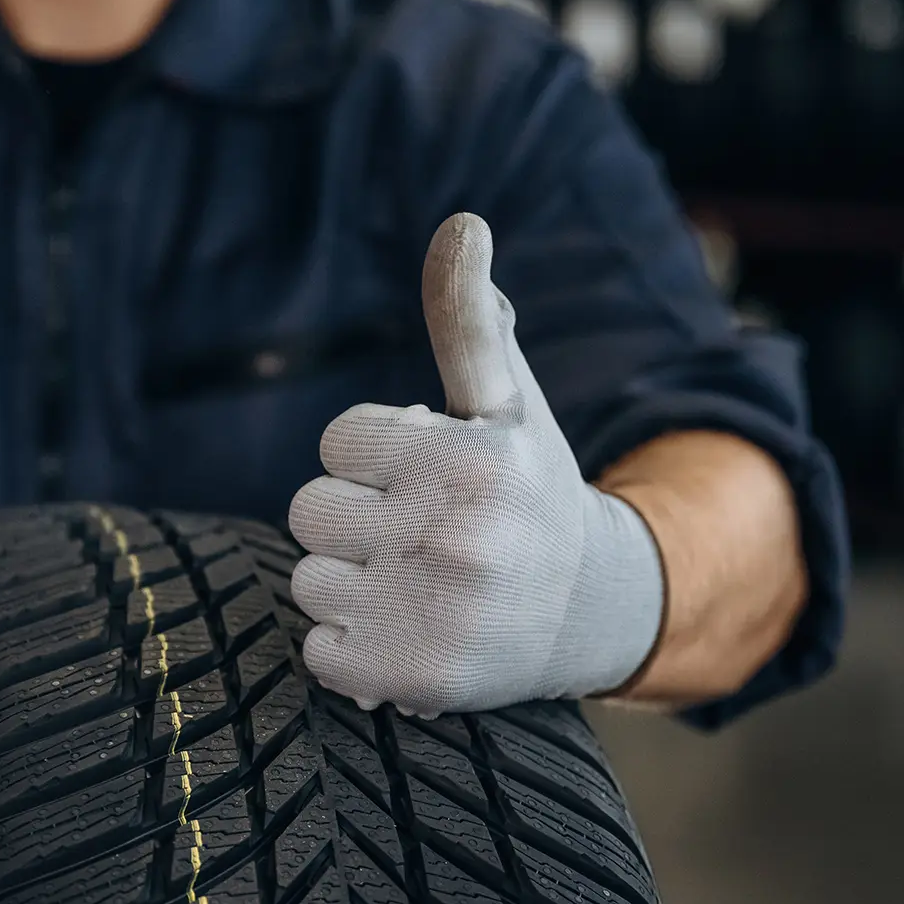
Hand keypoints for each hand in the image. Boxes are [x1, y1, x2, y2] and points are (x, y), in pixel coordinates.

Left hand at [287, 212, 665, 716]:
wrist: (594, 612)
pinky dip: (350, 646)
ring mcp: (432, 614)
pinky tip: (408, 630)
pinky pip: (316, 650)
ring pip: (308, 579)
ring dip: (350, 582)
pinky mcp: (412, 680)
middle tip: (418, 531)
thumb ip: (468, 319)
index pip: (337, 440)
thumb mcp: (507, 402)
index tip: (425, 474)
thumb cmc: (530, 490)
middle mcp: (456, 536)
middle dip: (354, 514)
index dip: (374, 455)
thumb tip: (461, 223)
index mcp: (470, 459)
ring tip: (418, 583)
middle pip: (309, 509)